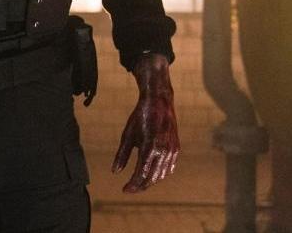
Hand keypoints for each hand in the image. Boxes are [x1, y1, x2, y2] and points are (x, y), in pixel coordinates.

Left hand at [112, 53, 180, 191]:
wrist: (159, 101)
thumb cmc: (140, 117)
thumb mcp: (127, 135)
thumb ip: (121, 155)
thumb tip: (115, 172)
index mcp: (149, 147)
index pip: (141, 174)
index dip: (133, 185)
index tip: (124, 189)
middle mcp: (163, 151)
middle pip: (152, 178)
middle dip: (140, 186)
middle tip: (130, 189)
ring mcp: (172, 150)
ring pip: (161, 175)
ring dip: (150, 181)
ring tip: (138, 183)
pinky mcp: (176, 148)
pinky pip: (169, 167)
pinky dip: (161, 174)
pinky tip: (152, 175)